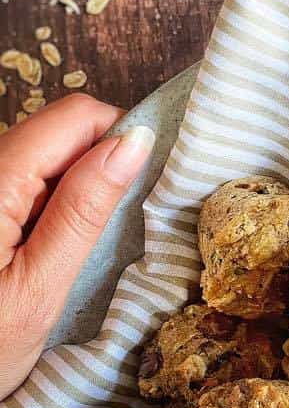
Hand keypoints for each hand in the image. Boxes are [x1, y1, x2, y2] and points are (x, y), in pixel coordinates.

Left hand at [0, 95, 154, 399]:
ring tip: (80, 250)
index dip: (121, 137)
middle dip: (100, 164)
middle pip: (59, 130)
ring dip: (76, 188)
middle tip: (115, 231)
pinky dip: (50, 204)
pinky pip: (23, 181)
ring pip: (43, 154)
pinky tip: (51, 250)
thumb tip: (135, 143)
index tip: (146, 185)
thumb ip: (85, 211)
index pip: (76, 117)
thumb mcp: (39, 290)